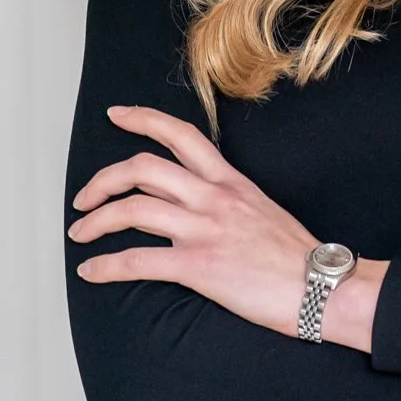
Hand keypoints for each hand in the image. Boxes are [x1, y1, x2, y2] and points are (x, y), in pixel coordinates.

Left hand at [68, 105, 320, 337]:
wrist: (320, 285)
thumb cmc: (293, 255)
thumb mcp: (259, 208)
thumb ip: (222, 198)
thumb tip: (187, 199)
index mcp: (229, 180)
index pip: (180, 134)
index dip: (142, 119)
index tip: (116, 114)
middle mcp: (213, 197)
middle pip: (143, 168)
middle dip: (103, 180)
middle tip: (83, 198)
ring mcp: (205, 230)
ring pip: (133, 210)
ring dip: (97, 221)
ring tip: (80, 233)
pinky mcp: (199, 266)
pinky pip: (139, 261)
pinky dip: (107, 266)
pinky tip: (91, 271)